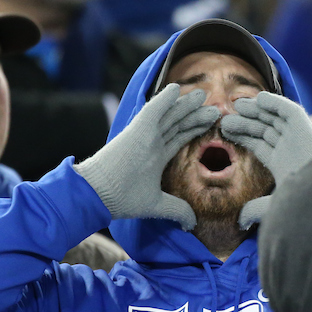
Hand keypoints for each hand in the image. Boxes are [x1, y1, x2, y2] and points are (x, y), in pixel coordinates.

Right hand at [74, 84, 218, 228]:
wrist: (98, 194)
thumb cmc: (122, 199)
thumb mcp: (156, 204)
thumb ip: (176, 209)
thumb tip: (192, 223)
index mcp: (154, 157)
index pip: (178, 138)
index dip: (194, 130)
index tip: (211, 122)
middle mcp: (150, 143)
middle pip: (177, 124)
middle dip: (195, 115)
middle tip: (213, 106)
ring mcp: (144, 135)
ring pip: (169, 115)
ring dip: (186, 104)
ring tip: (203, 95)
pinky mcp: (137, 129)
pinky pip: (153, 109)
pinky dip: (164, 98)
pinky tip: (175, 88)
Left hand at [219, 91, 311, 227]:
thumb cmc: (305, 206)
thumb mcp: (275, 208)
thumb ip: (257, 210)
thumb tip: (240, 221)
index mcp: (284, 165)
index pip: (260, 146)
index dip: (244, 137)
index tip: (226, 131)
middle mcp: (292, 150)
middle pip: (265, 130)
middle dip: (246, 122)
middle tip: (225, 116)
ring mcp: (300, 138)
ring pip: (274, 119)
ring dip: (256, 110)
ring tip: (235, 104)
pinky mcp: (307, 129)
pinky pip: (290, 111)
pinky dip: (275, 102)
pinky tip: (258, 98)